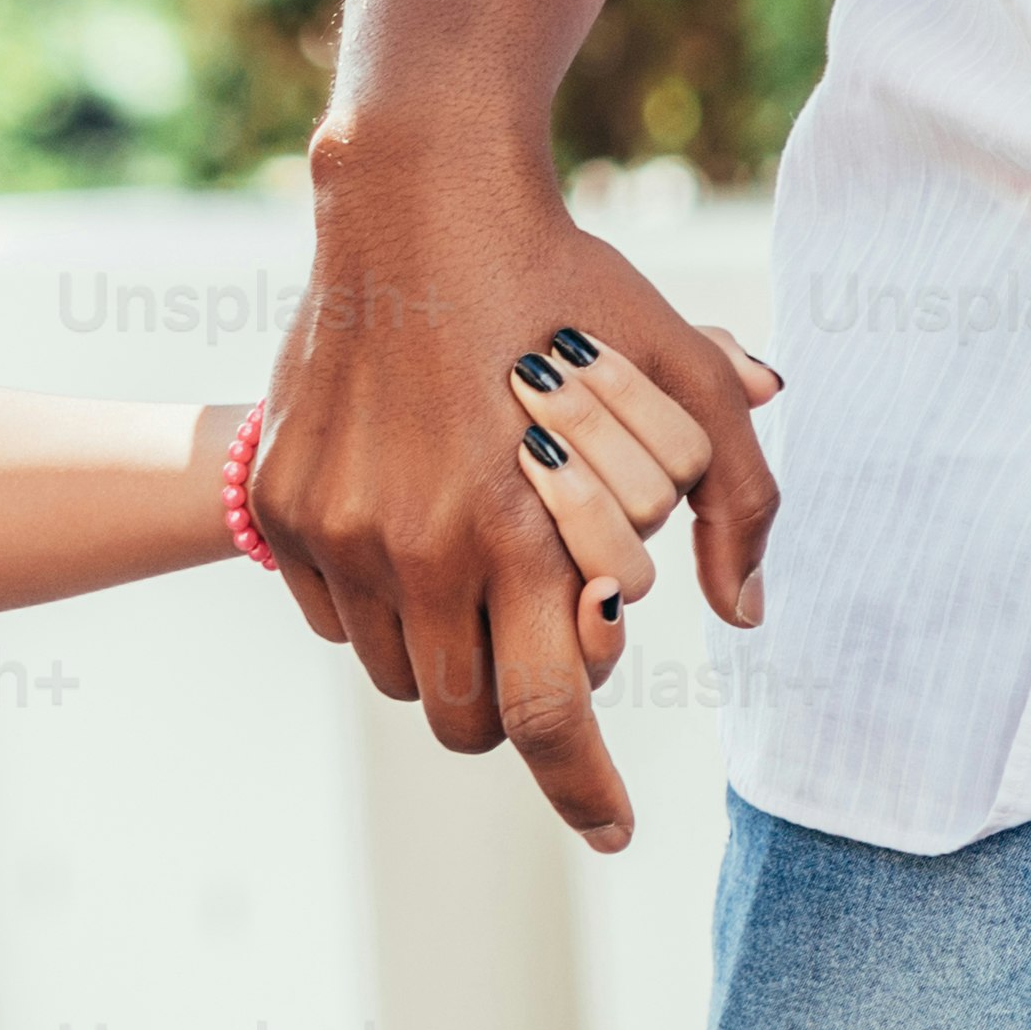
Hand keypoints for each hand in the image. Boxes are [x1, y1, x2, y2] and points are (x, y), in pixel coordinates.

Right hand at [264, 134, 776, 852]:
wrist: (417, 200)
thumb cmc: (568, 284)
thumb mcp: (688, 379)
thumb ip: (740, 505)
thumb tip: (742, 613)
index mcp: (519, 534)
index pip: (552, 719)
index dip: (586, 792)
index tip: (614, 829)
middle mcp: (415, 549)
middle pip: (468, 719)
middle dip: (521, 712)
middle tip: (557, 643)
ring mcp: (339, 529)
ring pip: (397, 674)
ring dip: (450, 658)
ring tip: (490, 573)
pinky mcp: (287, 502)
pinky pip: (337, 614)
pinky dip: (385, 607)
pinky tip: (423, 529)